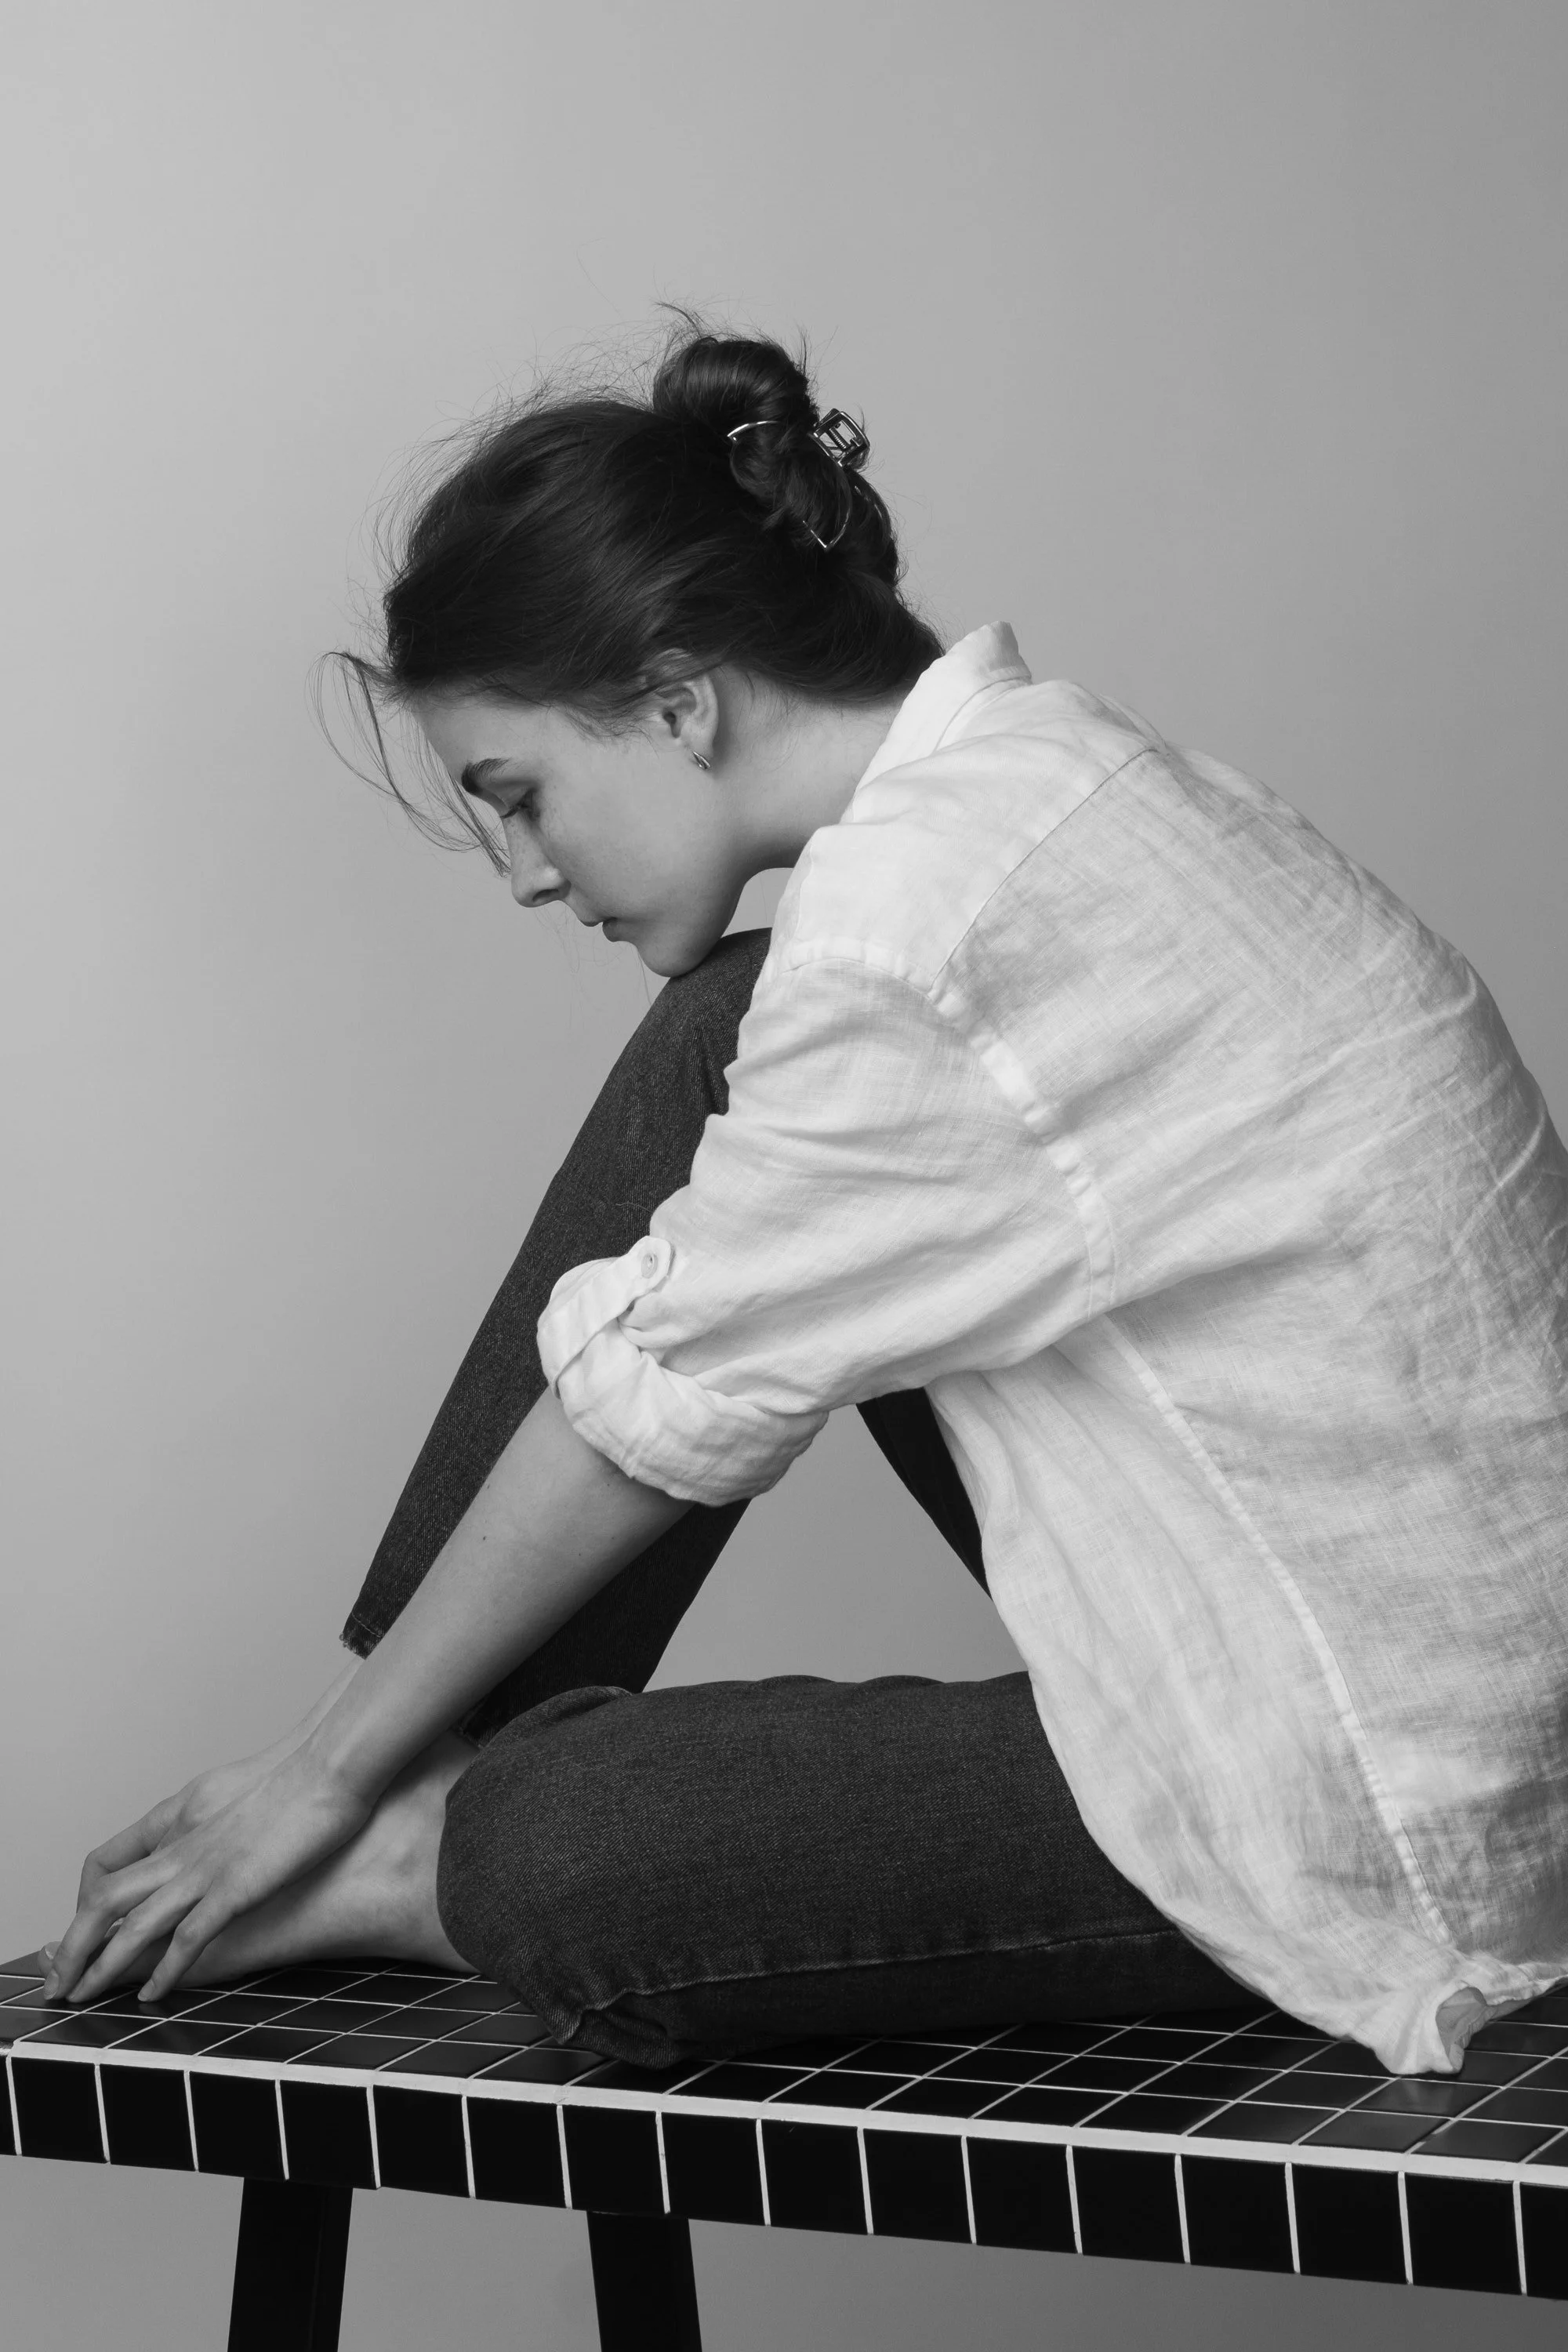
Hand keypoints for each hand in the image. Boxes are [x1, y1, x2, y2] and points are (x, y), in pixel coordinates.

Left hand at [48, 1664, 363, 1982]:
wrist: (332, 1763)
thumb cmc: (300, 1771)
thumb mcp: (235, 1787)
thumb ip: (211, 1815)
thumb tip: (207, 1834)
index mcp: (179, 1814)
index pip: (108, 1860)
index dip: (85, 1898)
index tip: (86, 1927)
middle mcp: (181, 1843)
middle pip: (102, 1899)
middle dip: (72, 1946)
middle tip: (59, 1980)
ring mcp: (205, 1868)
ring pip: (130, 1926)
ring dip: (99, 1967)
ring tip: (81, 1997)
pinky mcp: (236, 1889)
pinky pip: (186, 1939)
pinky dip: (163, 1972)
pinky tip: (152, 1995)